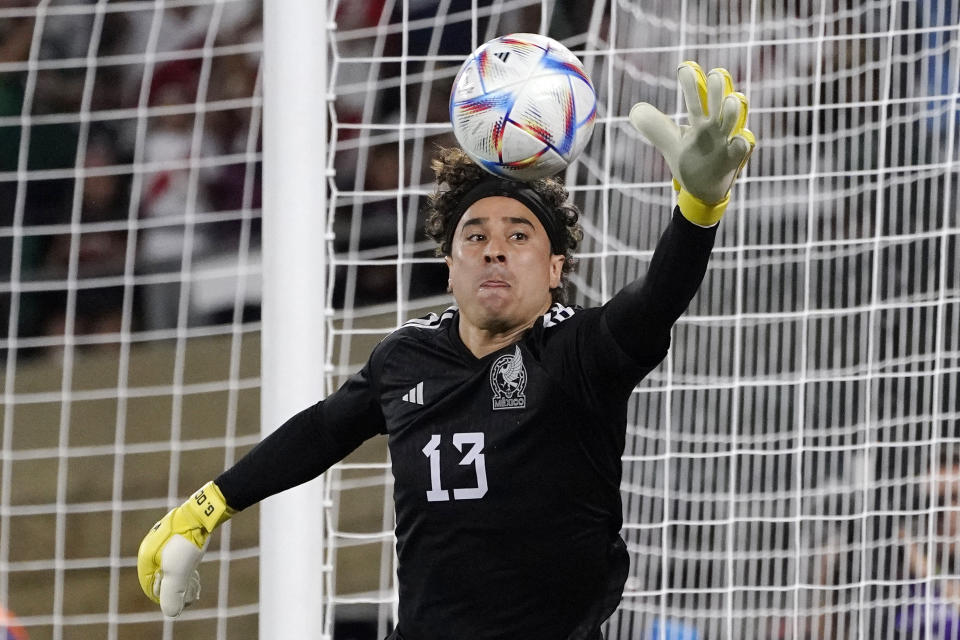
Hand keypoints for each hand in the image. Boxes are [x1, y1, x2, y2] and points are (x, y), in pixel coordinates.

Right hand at [137, 481, 233, 615]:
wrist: (202, 514)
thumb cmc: (187, 542)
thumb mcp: (179, 572)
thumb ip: (172, 593)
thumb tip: (171, 613)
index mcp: (146, 556)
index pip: (149, 585)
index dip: (164, 597)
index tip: (182, 600)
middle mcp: (150, 548)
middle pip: (159, 576)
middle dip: (174, 588)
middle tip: (190, 594)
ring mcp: (162, 540)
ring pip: (169, 566)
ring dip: (180, 578)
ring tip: (194, 584)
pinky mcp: (175, 535)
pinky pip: (176, 556)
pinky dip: (184, 566)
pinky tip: (194, 569)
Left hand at [629, 61, 755, 225]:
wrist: (704, 189)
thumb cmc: (689, 160)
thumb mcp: (670, 142)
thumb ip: (655, 126)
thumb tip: (635, 109)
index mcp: (699, 121)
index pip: (695, 99)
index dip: (691, 83)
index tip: (684, 67)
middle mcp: (714, 127)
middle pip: (717, 102)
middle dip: (717, 88)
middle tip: (715, 73)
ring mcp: (726, 141)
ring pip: (733, 120)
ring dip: (732, 110)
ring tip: (732, 99)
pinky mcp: (734, 159)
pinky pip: (742, 147)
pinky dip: (741, 142)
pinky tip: (738, 138)